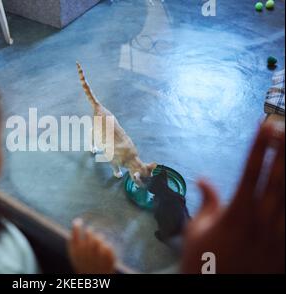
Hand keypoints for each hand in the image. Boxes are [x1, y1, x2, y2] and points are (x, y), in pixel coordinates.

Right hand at [68, 218, 115, 273]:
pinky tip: (105, 250)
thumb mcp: (75, 256)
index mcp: (76, 252)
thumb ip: (74, 242)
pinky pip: (108, 246)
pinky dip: (107, 247)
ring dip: (100, 238)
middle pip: (89, 233)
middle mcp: (86, 252)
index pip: (75, 234)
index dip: (76, 225)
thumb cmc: (84, 267)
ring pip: (100, 238)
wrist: (94, 280)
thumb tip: (76, 221)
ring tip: (99, 241)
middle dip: (91, 232)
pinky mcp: (108, 258)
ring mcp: (97, 255)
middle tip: (91, 232)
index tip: (78, 221)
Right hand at [182, 123, 284, 273]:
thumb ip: (207, 202)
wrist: (218, 291)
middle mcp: (261, 219)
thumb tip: (203, 178)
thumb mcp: (197, 229)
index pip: (252, 170)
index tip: (265, 124)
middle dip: (283, 149)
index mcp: (237, 211)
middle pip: (277, 177)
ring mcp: (278, 234)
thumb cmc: (204, 260)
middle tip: (285, 126)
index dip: (260, 146)